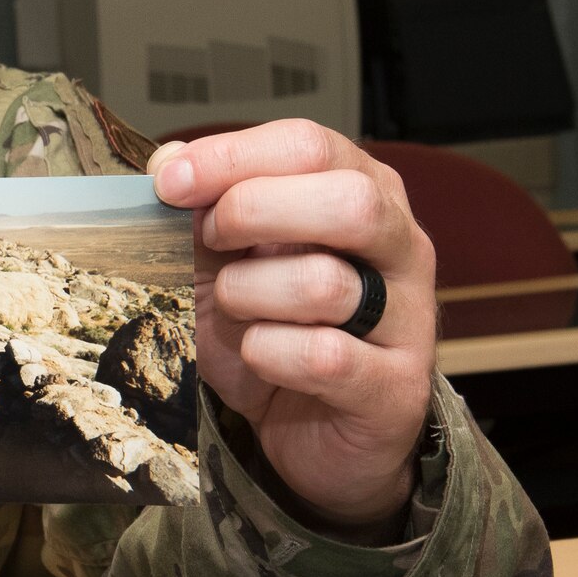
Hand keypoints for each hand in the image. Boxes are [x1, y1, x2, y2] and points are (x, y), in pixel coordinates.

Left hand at [150, 121, 435, 533]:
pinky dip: (269, 354)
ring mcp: (409, 318)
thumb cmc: (273, 331)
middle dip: (251, 212)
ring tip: (235, 310)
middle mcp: (401, 246)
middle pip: (347, 199)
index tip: (169, 181)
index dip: (231, 156)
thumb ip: (205, 209)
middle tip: (209, 242)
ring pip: (323, 282)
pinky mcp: (396, 388)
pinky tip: (261, 356)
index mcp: (364, 192)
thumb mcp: (227, 261)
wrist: (311, 431)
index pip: (310, 145)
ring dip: (248, 294)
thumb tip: (168, 165)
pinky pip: (323, 356)